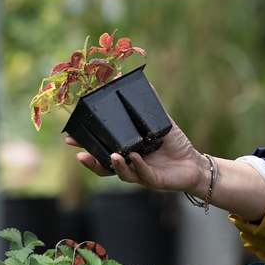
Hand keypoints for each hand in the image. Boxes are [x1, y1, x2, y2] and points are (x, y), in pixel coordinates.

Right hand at [65, 118, 205, 192]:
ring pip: (121, 173)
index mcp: (126, 151)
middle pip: (104, 165)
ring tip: (111, 155)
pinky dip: (137, 166)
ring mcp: (140, 173)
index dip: (86, 145)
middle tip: (78, 153)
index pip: (102, 149)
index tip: (70, 137)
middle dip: (90, 160)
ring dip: (114, 165)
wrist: (195, 164)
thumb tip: (146, 84)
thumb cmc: (175, 145)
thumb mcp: (162, 124)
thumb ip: (152, 107)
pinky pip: (142, 174)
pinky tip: (134, 158)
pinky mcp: (153, 180)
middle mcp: (129, 164)